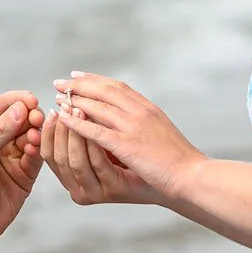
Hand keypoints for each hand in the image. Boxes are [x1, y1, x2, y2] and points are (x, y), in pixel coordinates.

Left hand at [0, 90, 44, 248]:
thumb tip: (20, 108)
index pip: (4, 105)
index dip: (18, 101)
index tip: (31, 102)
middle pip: (22, 118)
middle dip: (32, 117)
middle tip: (37, 120)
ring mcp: (12, 156)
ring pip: (32, 136)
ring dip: (36, 134)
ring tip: (34, 138)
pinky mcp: (24, 174)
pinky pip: (37, 157)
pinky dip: (39, 151)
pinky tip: (35, 150)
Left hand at [46, 74, 200, 205]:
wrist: (192, 176)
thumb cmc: (178, 162)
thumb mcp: (160, 134)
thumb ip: (143, 124)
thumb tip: (126, 121)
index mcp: (149, 108)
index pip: (117, 86)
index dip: (95, 80)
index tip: (77, 76)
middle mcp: (140, 112)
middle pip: (104, 90)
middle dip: (79, 85)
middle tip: (60, 83)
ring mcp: (134, 127)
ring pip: (97, 107)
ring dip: (75, 100)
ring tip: (58, 97)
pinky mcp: (127, 145)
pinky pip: (96, 131)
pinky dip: (77, 123)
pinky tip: (64, 119)